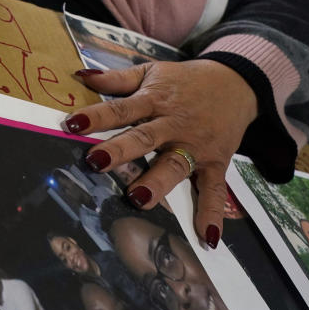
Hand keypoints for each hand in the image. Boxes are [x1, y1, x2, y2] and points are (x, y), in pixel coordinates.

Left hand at [63, 59, 257, 248]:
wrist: (236, 82)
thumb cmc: (184, 80)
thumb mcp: (150, 72)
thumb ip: (116, 79)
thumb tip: (80, 77)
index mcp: (154, 100)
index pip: (121, 109)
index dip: (97, 116)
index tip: (72, 124)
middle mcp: (173, 125)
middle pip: (144, 138)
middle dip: (120, 150)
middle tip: (96, 162)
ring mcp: (195, 146)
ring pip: (174, 165)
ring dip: (157, 183)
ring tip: (138, 198)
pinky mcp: (215, 163)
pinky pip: (215, 190)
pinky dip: (213, 213)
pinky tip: (207, 236)